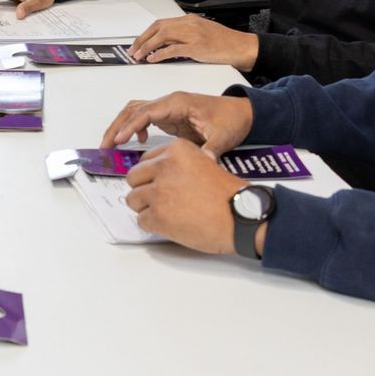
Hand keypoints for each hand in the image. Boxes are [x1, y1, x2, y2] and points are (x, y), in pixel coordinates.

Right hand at [100, 91, 251, 157]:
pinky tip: (137, 143)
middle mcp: (169, 102)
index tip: (117, 139)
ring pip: (136, 111)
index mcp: (178, 102)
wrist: (242, 113)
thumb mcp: (222, 136)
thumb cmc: (231, 119)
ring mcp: (168, 108)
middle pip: (134, 109)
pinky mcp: (169, 116)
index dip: (130, 125)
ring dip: (121, 125)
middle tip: (105, 145)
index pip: (146, 111)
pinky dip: (134, 127)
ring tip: (110, 144)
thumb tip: (202, 163)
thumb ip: (210, 149)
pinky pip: (144, 118)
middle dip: (117, 125)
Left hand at [125, 140, 244, 254]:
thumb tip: (158, 174)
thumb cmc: (228, 195)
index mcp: (176, 150)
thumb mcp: (204, 163)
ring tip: (170, 214)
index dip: (152, 176)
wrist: (241, 217)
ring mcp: (158, 191)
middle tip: (163, 201)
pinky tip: (172, 225)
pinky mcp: (157, 215)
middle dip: (144, 191)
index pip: (144, 160)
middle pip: (133, 178)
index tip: (161, 184)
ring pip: (132, 200)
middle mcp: (164, 166)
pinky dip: (153, 226)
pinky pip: (141, 220)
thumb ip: (179, 165)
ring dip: (147, 209)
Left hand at [129, 15, 260, 70]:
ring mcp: (193, 34)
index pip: (161, 23)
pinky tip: (153, 59)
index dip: (146, 33)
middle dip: (142, 39)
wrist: (241, 47)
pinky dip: (159, 54)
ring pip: (162, 36)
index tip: (137, 43)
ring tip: (139, 56)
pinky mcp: (197, 47)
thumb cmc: (225, 43)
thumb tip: (166, 44)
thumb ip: (185, 36)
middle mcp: (189, 24)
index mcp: (189, 20)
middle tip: (132, 50)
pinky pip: (172, 49)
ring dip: (147, 47)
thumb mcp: (202, 33)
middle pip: (157, 28)